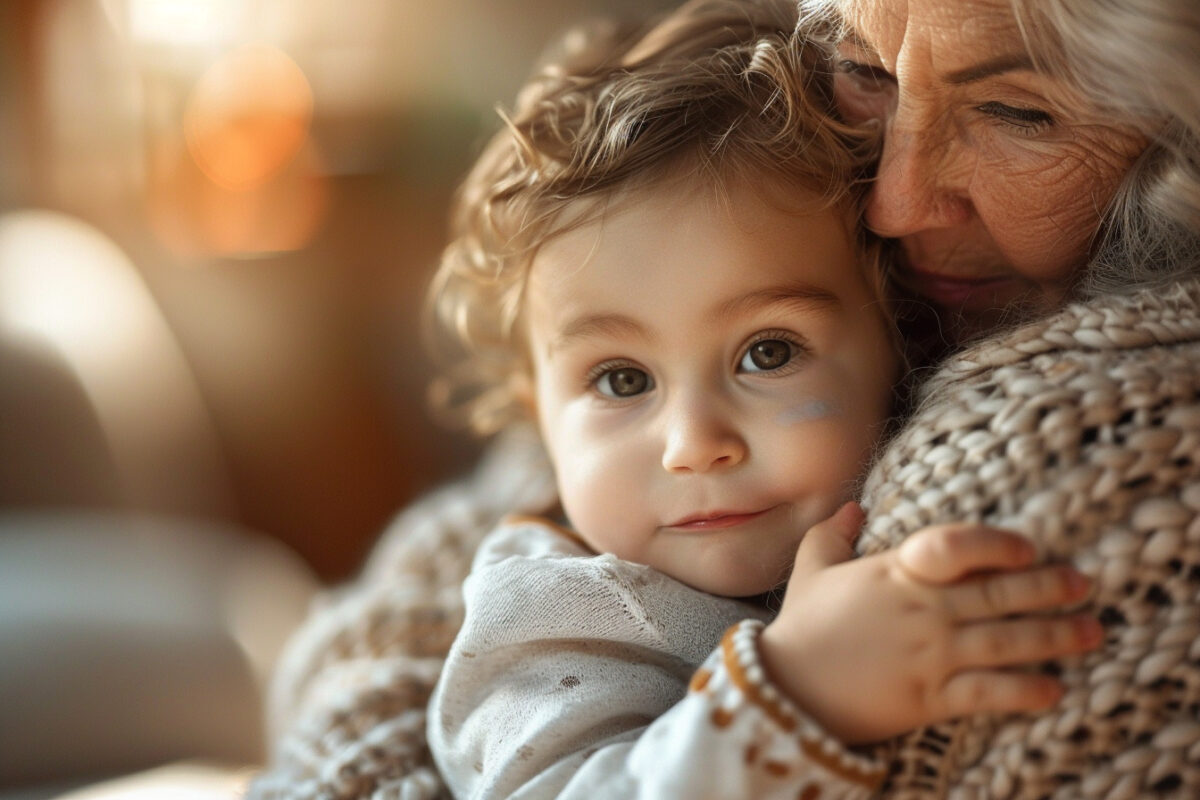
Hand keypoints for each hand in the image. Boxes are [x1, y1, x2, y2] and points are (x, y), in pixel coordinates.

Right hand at [758, 503, 1101, 743]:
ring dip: (1054, 637)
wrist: (789, 688)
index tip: (1028, 548)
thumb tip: (852, 507)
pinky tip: (1054, 689)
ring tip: (1091, 632)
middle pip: (998, 594)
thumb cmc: (801, 626)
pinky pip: (988, 692)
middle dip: (1048, 588)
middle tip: (1083, 584)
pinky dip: (1025, 691)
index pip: (957, 547)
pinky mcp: (931, 697)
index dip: (997, 545)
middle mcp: (922, 610)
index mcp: (896, 573)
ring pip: (1006, 641)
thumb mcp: (811, 569)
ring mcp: (930, 654)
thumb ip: (832, 534)